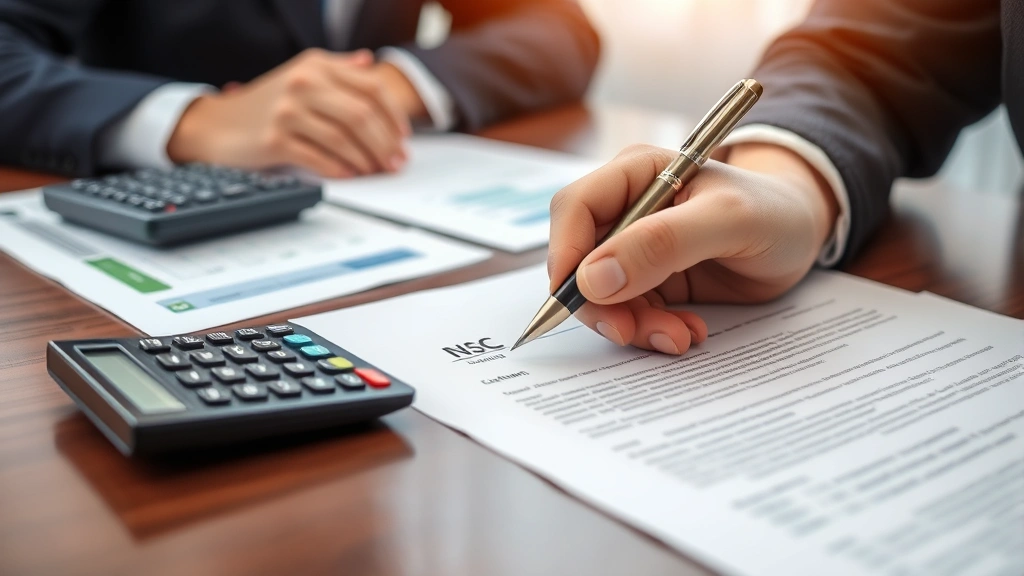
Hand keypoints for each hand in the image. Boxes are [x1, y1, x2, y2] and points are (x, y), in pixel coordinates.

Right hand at [167, 49, 414, 177]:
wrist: (216, 125)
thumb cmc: (266, 104)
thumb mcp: (300, 74)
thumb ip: (337, 68)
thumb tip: (369, 62)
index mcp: (316, 65)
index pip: (372, 88)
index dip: (394, 116)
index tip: (404, 138)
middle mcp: (303, 83)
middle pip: (362, 116)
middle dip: (385, 144)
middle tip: (395, 162)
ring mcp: (287, 111)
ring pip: (344, 139)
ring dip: (367, 160)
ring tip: (376, 171)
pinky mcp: (274, 140)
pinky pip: (319, 158)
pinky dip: (340, 169)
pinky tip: (349, 174)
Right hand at [547, 143, 838, 355]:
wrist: (802, 238)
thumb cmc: (774, 212)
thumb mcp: (728, 221)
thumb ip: (662, 244)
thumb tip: (592, 279)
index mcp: (636, 174)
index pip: (575, 209)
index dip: (565, 254)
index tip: (576, 298)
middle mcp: (627, 209)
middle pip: (579, 259)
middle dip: (601, 303)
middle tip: (630, 331)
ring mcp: (635, 248)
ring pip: (602, 296)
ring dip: (632, 324)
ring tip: (679, 336)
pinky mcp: (650, 280)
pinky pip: (629, 313)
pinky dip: (651, 331)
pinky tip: (688, 332)